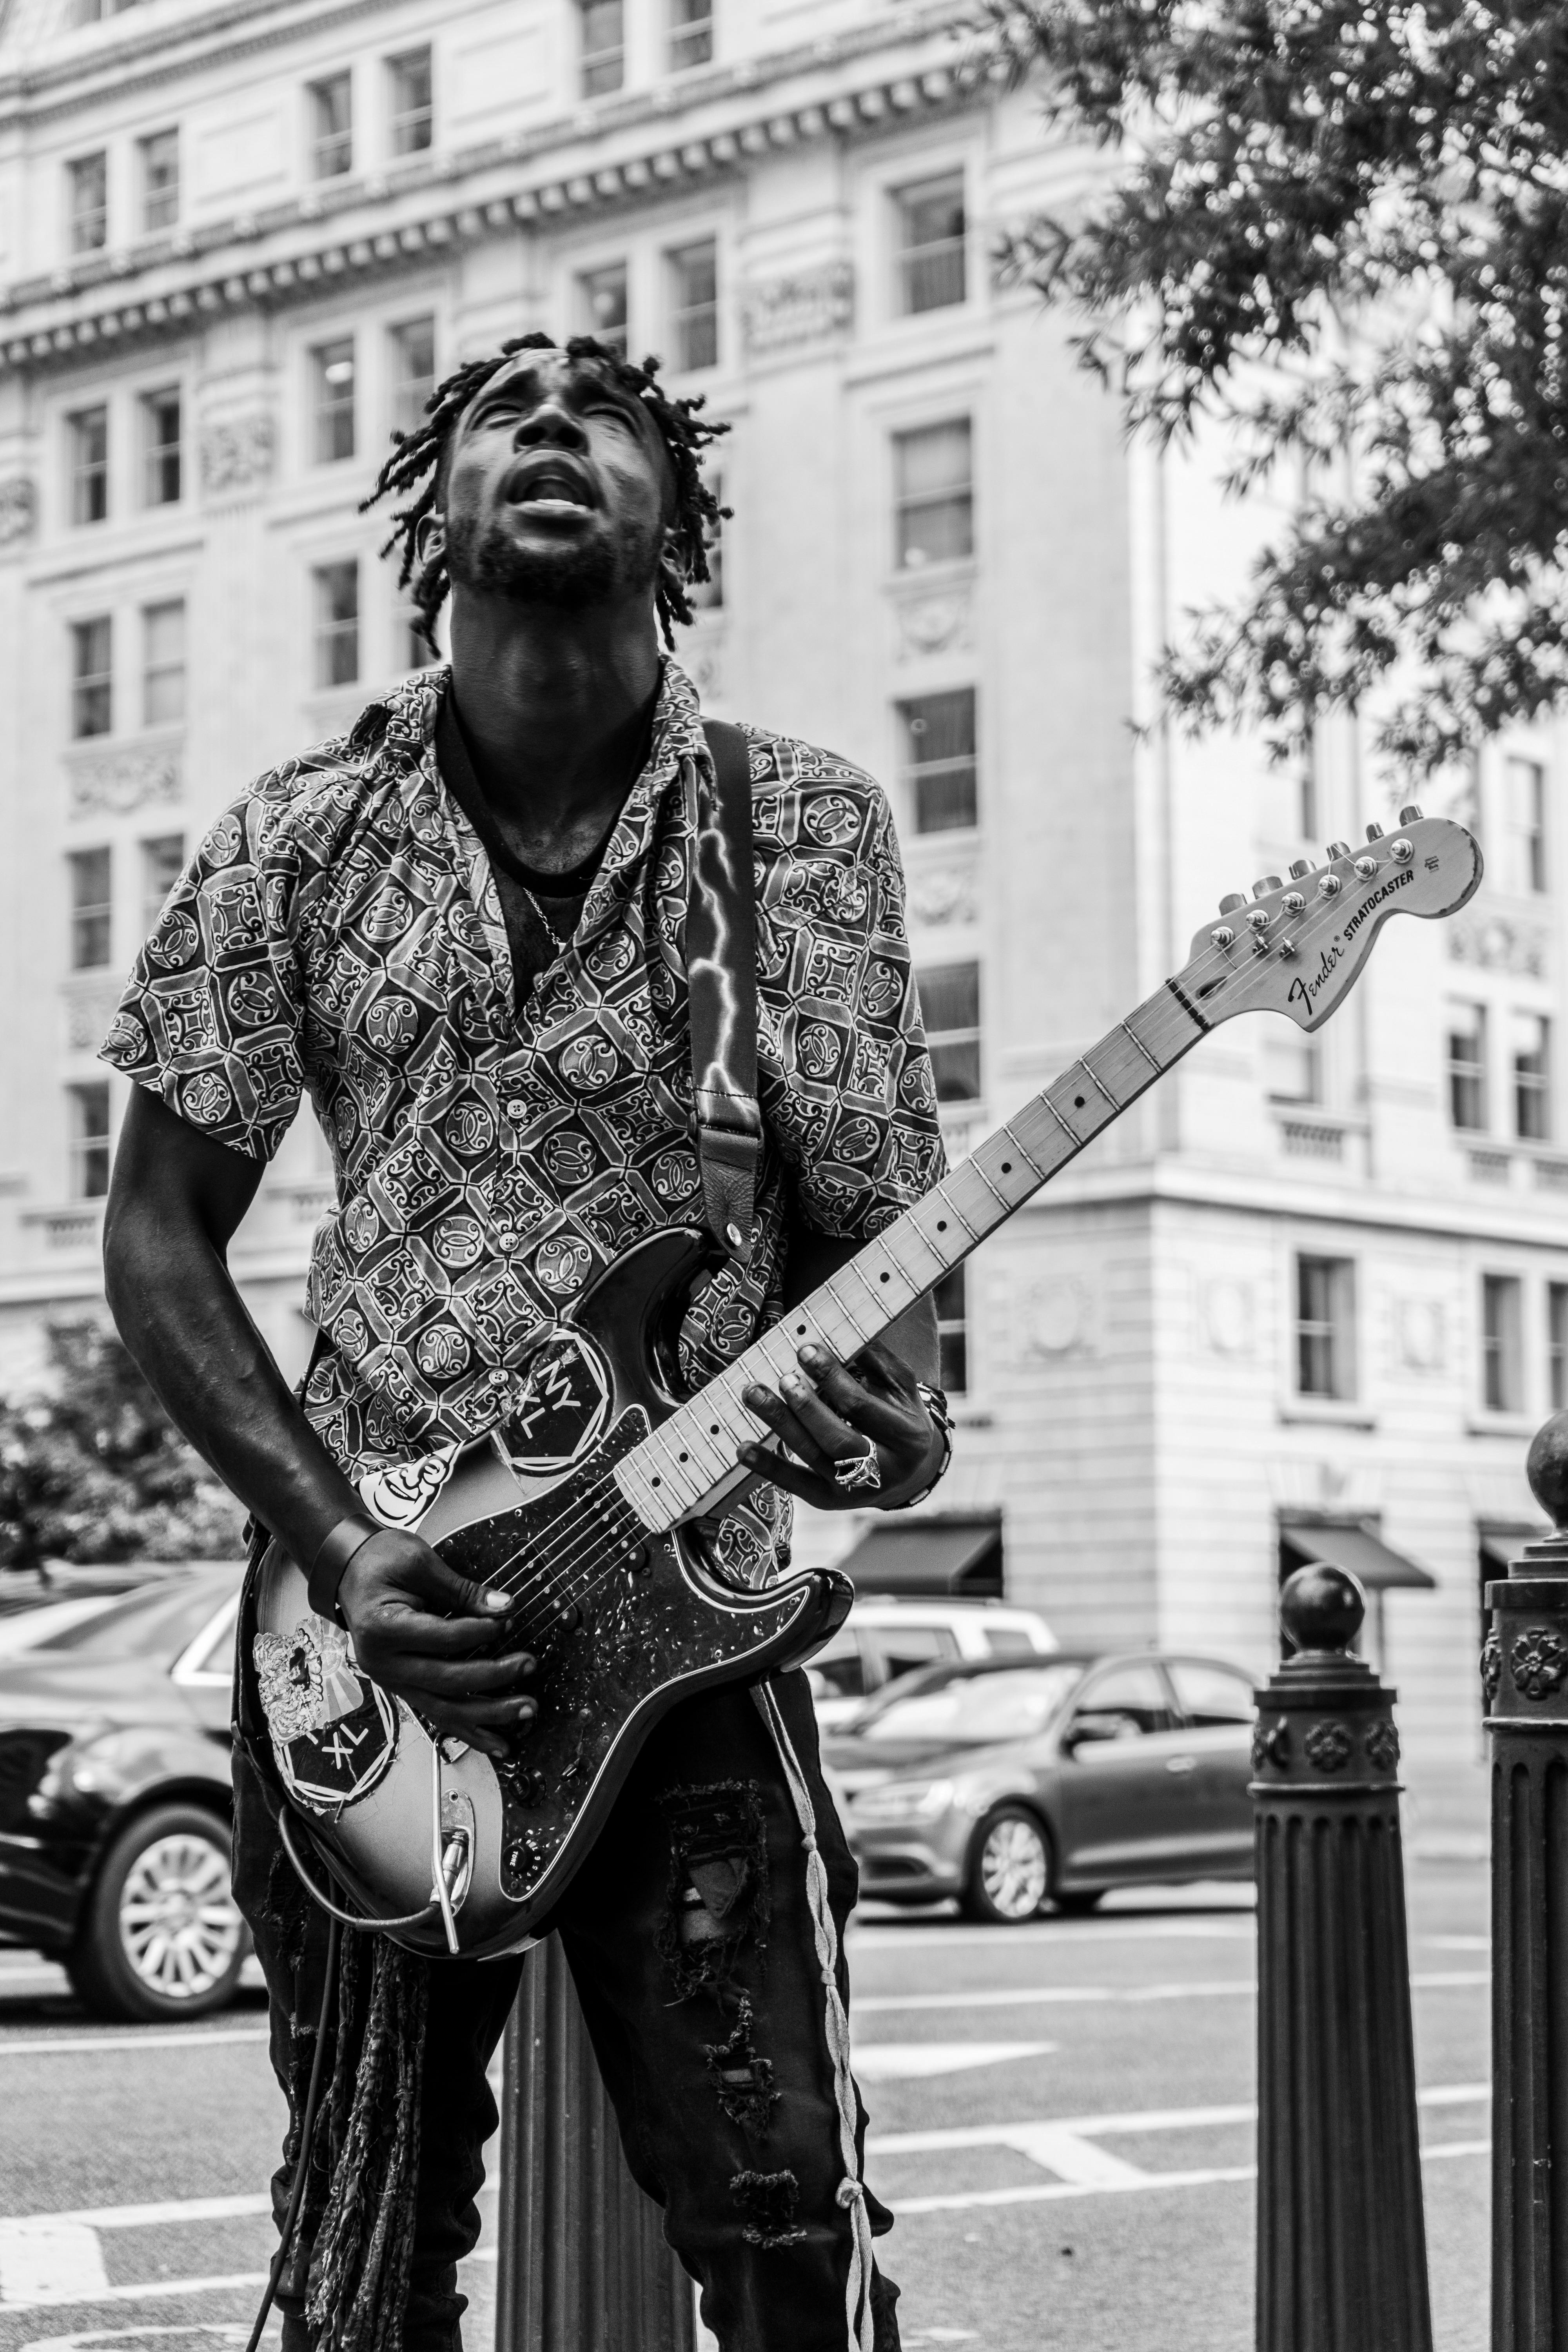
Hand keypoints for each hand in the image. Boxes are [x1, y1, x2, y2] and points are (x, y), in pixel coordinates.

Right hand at [337, 1529, 534, 1761]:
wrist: (349, 1572)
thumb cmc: (380, 1561)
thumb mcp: (420, 1563)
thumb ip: (462, 1590)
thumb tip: (504, 1607)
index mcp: (382, 1629)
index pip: (442, 1638)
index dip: (480, 1630)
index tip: (509, 1618)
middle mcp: (383, 1663)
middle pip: (446, 1681)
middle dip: (493, 1676)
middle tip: (528, 1664)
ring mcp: (391, 1680)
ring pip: (444, 1709)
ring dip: (488, 1714)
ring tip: (526, 1710)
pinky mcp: (403, 1686)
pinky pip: (438, 1713)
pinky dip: (469, 1730)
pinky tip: (496, 1742)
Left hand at [738, 1338, 941, 1512]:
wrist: (909, 1472)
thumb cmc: (900, 1417)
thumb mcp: (900, 1389)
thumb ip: (875, 1362)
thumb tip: (839, 1333)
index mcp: (907, 1436)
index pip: (862, 1407)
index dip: (832, 1378)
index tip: (805, 1350)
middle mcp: (884, 1469)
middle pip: (837, 1438)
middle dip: (806, 1407)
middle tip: (782, 1378)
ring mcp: (854, 1490)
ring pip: (813, 1457)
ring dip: (781, 1425)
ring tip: (754, 1395)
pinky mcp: (829, 1501)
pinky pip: (795, 1484)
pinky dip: (768, 1466)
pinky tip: (743, 1447)